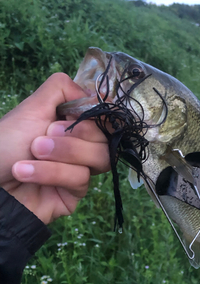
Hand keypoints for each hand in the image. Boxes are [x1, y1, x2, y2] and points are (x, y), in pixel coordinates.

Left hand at [0, 73, 109, 223]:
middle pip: (105, 138)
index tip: (75, 115)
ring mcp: (79, 171)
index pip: (105, 118)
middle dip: (74, 135)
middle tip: (43, 137)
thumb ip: (62, 88)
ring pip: (99, 158)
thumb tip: (90, 94)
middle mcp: (80, 147)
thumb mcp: (33, 107)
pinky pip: (81, 179)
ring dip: (63, 153)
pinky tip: (26, 173)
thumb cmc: (4, 143)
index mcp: (72, 125)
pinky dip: (52, 172)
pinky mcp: (75, 194)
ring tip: (33, 152)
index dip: (96, 116)